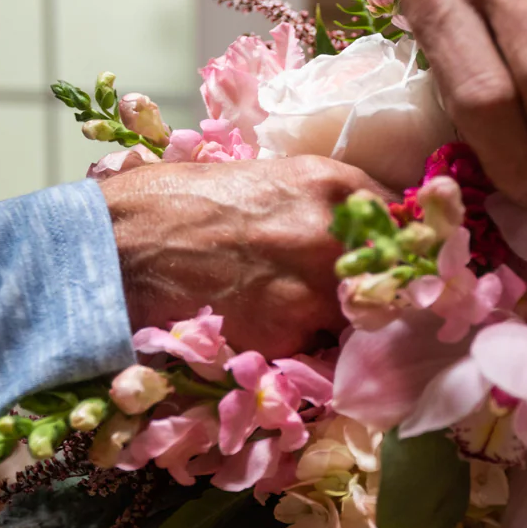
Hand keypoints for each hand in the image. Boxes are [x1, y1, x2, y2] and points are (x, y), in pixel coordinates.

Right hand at [99, 157, 388, 356]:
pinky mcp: (286, 340)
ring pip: (361, 319)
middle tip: (361, 297)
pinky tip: (273, 334)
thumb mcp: (263, 176)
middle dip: (381, 290)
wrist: (119, 248)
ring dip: (345, 324)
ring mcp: (314, 293)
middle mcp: (336, 237)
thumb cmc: (177, 202)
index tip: (397, 260)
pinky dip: (304, 349)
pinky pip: (318, 351)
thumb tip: (359, 228)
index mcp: (333, 184)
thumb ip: (319, 202)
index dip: (402, 246)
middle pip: (395, 277)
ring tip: (306, 316)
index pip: (408, 223)